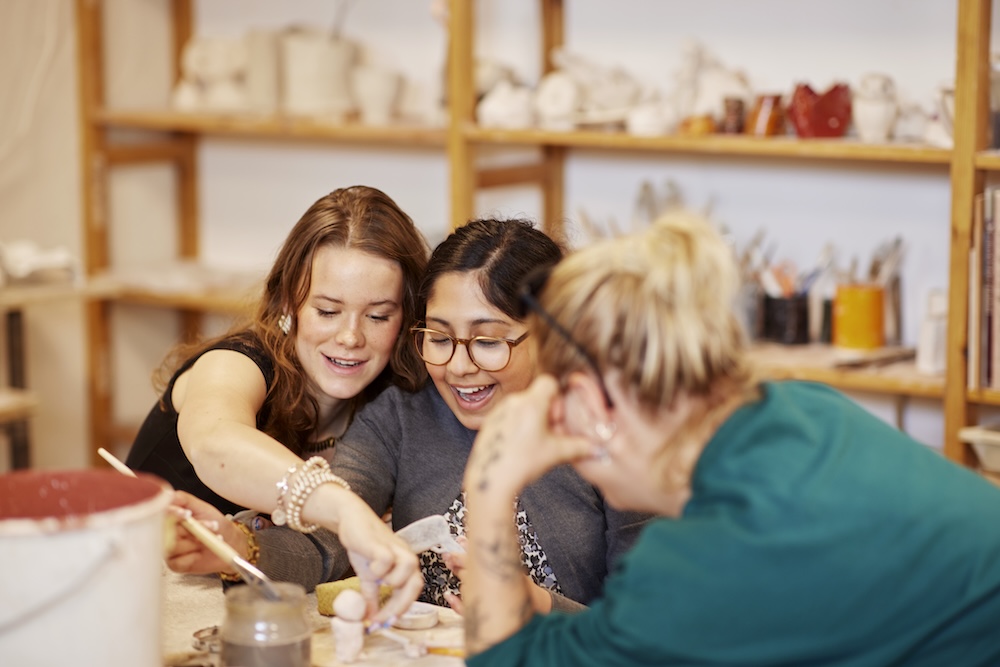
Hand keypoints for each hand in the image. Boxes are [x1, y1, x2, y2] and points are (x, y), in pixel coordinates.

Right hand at [165, 491, 246, 574]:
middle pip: (167, 531)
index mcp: (170, 518)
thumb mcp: (202, 508)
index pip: (160, 515)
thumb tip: (168, 496)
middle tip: (213, 526)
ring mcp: (168, 549)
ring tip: (213, 538)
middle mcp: (165, 533)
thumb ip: (184, 500)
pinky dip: (193, 557)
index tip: (187, 515)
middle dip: (191, 529)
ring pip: (173, 547)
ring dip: (195, 542)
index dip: (171, 514)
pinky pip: (178, 562)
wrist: (230, 543)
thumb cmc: (216, 523)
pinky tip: (202, 553)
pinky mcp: (174, 564)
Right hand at [334, 492, 422, 624]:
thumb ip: (372, 596)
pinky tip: (369, 569)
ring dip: (393, 582)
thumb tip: (368, 618)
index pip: (414, 590)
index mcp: (406, 566)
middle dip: (401, 603)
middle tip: (382, 616)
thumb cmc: (365, 546)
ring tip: (376, 581)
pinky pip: (387, 559)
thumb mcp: (368, 576)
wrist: (352, 520)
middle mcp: (405, 556)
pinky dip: (378, 569)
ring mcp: (394, 548)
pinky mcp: (379, 543)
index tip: (384, 622)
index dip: (400, 609)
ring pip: (409, 568)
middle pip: (417, 582)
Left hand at [465, 375, 594, 497]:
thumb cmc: (522, 464)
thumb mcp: (556, 453)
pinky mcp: (489, 422)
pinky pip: (509, 415)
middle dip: (546, 412)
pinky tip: (519, 445)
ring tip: (534, 442)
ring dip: (532, 418)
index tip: (556, 419)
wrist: (491, 480)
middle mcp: (513, 402)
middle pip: (536, 396)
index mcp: (531, 403)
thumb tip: (596, 447)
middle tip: (548, 434)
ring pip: (523, 406)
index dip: (558, 399)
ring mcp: (499, 411)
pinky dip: (517, 425)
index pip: (549, 382)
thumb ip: (580, 446)